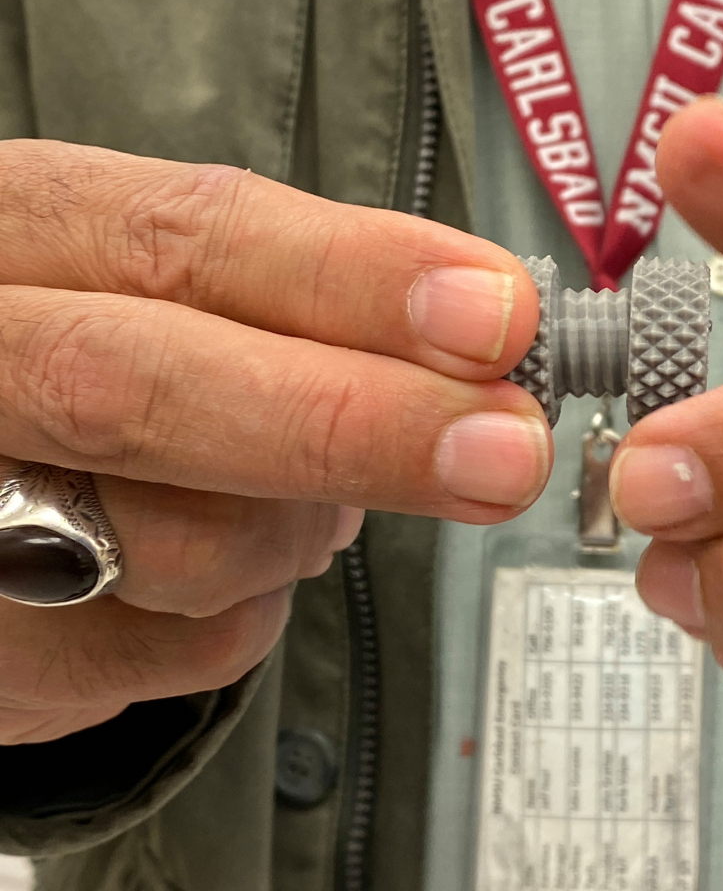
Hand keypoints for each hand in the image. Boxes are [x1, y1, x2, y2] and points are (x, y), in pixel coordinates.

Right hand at [0, 140, 550, 744]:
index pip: (183, 239)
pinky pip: (190, 650)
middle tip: (505, 451)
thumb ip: (304, 295)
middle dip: (354, 423)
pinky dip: (257, 602)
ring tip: (296, 491)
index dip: (351, 278)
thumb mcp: (169, 279)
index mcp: (26, 232)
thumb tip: (486, 341)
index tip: (494, 315)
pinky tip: (226, 556)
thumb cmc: (104, 349)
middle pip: (140, 391)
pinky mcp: (2, 658)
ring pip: (186, 544)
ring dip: (300, 525)